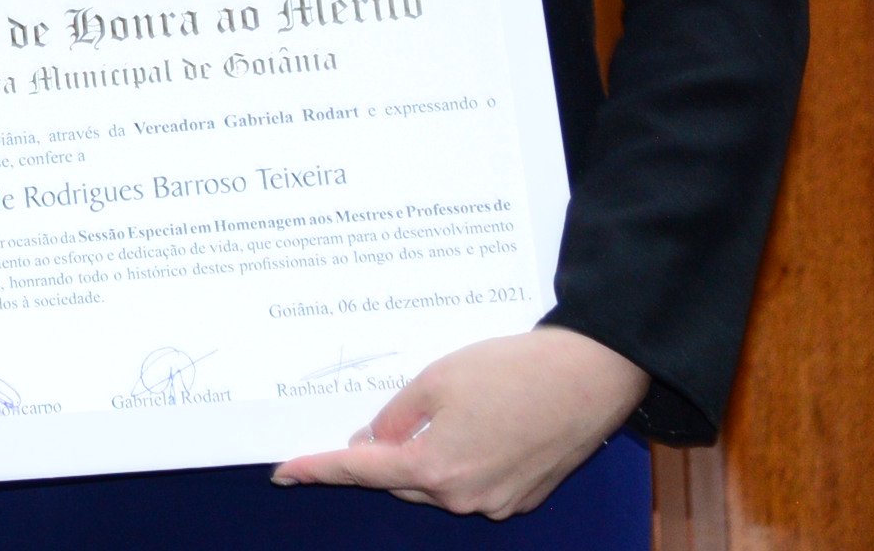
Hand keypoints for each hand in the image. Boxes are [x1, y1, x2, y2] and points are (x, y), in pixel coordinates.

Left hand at [273, 327, 648, 517]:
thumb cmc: (512, 371)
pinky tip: (468, 428)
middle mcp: (464, 497)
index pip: (360, 471)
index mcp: (435, 468)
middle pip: (399, 481)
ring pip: (434, 485)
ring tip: (430, 416)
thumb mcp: (436, 382)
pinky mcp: (521, 496)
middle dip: (377, 457)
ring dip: (419, 459)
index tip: (284, 472)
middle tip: (362, 428)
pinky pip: (469, 485)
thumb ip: (395, 417)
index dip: (318, 469)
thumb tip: (372, 443)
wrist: (590, 377)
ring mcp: (496, 502)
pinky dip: (454, 463)